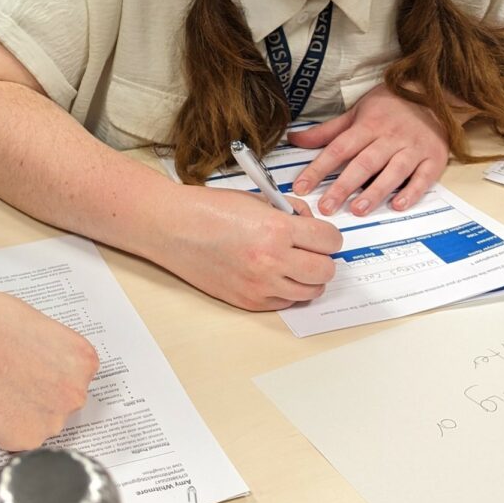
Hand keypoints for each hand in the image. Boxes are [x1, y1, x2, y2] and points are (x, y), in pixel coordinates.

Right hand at [0, 288, 98, 450]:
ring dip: (26, 412)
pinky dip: (5, 426)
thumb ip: (57, 353)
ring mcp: (52, 421)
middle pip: (63, 401)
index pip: (77, 376)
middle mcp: (76, 394)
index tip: (38, 367)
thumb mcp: (43, 325)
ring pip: (42, 422)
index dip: (53, 371)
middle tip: (16, 378)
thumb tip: (51, 366)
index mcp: (84, 361)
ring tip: (1, 387)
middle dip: (42, 393)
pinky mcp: (24, 440)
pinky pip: (18, 438)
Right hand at [149, 187, 341, 311]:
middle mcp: (272, 261)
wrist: (173, 227)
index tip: (321, 234)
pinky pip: (284, 302)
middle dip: (322, 258)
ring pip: (310, 292)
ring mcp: (260, 285)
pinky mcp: (248, 301)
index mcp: (276, 230)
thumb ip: (288, 213)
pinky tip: (271, 273)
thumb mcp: (256, 200)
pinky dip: (285, 290)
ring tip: (290, 263)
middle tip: (309, 249)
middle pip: (326, 271)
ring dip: (307, 277)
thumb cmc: (208, 209)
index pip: (330, 240)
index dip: (328, 236)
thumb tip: (310, 226)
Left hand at [288, 83, 448, 215]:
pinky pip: (423, 177)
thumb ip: (327, 131)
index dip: (318, 168)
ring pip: (393, 171)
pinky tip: (398, 205)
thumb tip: (294, 139)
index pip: (338, 148)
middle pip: (364, 163)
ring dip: (375, 192)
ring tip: (358, 209)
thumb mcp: (356, 112)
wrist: (435, 93)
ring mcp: (414, 148)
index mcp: (368, 125)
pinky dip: (412, 192)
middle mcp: (390, 137)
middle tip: (327, 207)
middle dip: (343, 186)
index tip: (302, 186)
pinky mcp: (434, 158)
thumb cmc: (391, 105)